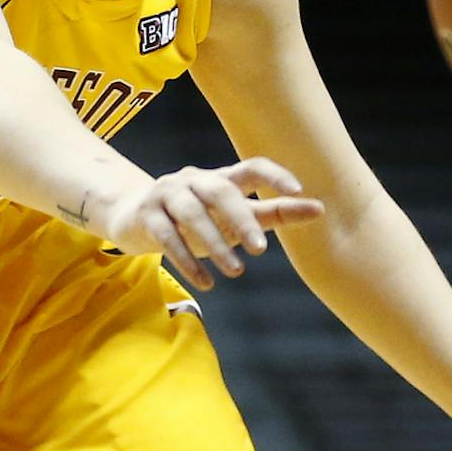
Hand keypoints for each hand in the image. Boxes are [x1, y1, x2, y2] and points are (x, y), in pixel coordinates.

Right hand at [97, 157, 322, 290]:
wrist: (131, 216)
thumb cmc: (196, 218)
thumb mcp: (235, 217)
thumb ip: (273, 213)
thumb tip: (321, 209)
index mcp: (220, 177)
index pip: (251, 167)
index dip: (274, 175)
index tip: (297, 190)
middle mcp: (194, 179)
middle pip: (219, 190)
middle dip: (240, 219)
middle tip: (260, 249)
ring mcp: (167, 194)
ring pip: (192, 214)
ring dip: (215, 244)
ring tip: (235, 271)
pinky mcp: (146, 216)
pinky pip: (167, 237)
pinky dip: (188, 262)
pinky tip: (207, 283)